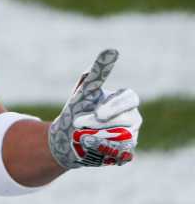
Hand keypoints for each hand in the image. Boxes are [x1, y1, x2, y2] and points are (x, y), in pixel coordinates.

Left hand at [48, 49, 140, 168]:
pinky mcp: (126, 153)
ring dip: (98, 137)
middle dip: (100, 123)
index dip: (116, 106)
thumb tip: (111, 50)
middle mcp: (134, 118)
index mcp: (125, 100)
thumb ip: (97, 73)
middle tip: (79, 124)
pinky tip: (89, 147)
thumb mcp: (84, 92)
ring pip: (123, 138)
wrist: (68, 138)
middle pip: (126, 120)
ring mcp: (133, 136)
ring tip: (81, 137)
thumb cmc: (77, 110)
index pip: (130, 99)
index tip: (98, 112)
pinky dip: (102, 151)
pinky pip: (119, 153)